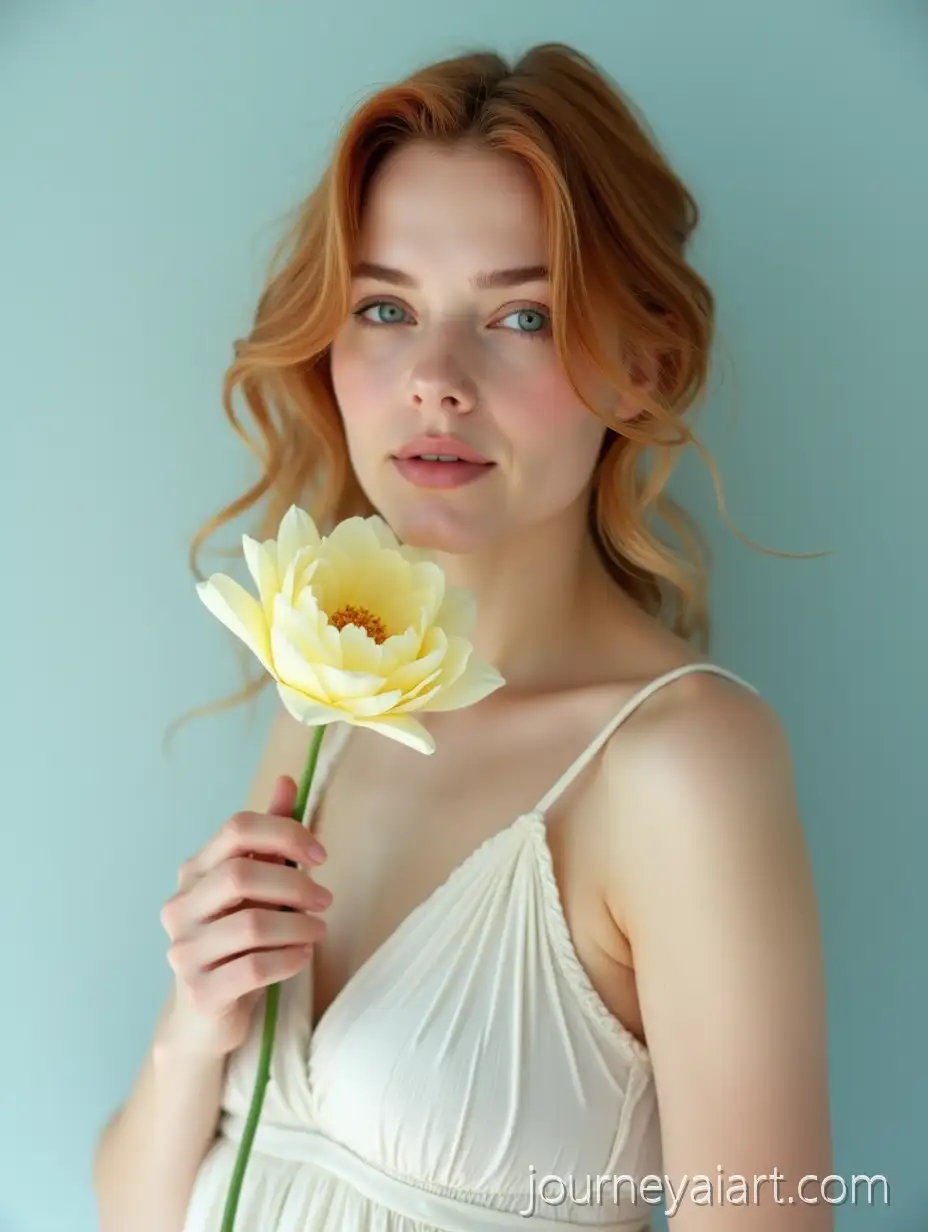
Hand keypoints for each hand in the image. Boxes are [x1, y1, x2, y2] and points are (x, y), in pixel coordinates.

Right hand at [158, 775, 330, 1059]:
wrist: (204, 1018)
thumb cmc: (237, 942)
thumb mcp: (256, 887)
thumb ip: (270, 837)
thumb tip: (288, 780)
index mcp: (194, 872)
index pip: (237, 828)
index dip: (285, 832)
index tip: (321, 856)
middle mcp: (180, 907)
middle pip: (241, 874)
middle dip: (294, 883)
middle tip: (325, 900)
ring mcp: (184, 951)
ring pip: (252, 924)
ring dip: (299, 925)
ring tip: (317, 931)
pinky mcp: (200, 991)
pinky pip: (253, 968)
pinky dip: (289, 959)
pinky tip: (301, 956)